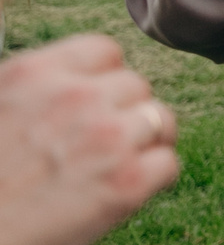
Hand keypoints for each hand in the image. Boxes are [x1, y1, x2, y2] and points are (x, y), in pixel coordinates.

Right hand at [0, 37, 180, 244]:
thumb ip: (35, 93)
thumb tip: (73, 85)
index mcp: (34, 74)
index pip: (105, 52)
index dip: (106, 80)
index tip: (97, 105)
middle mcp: (76, 97)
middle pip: (136, 87)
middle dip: (126, 113)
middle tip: (106, 145)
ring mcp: (107, 137)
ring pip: (160, 120)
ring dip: (146, 142)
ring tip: (119, 167)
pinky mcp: (128, 183)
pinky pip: (168, 164)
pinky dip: (155, 179)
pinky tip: (126, 192)